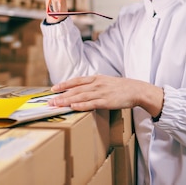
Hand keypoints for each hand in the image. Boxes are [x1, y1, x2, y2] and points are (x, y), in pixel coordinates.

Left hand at [48, 75, 163, 118]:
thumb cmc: (120, 87)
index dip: (64, 84)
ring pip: (80, 97)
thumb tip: (81, 89)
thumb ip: (93, 84)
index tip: (53, 89)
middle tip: (50, 101)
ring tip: (57, 105)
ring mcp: (101, 92)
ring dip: (67, 101)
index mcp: (95, 78)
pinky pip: (91, 104)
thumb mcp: (105, 81)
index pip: (76, 81)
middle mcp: (96, 84)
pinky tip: (73, 107)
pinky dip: (81, 105)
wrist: (136, 90)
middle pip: (75, 89)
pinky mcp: (106, 101)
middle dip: (61, 95)